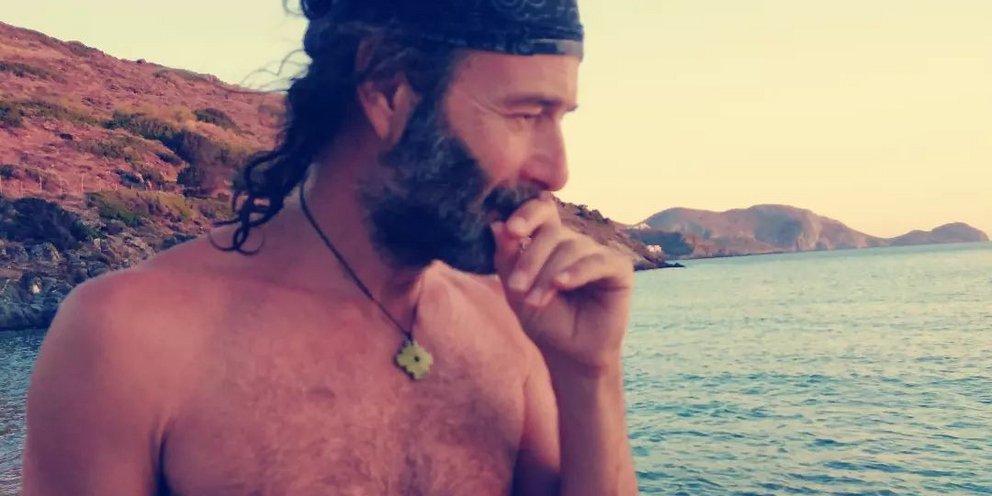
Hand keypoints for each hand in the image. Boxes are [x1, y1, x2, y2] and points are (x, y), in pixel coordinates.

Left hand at [491, 192, 633, 372]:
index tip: (510, 230)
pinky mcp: (618, 268)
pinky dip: (576, 272)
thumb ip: (507, 259)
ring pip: (570, 249)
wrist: (570, 355)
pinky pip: (596, 261)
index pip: (541, 211)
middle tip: (515, 286)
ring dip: (548, 275)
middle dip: (530, 259)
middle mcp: (574, 242)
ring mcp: (597, 253)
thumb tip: (496, 224)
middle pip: (552, 233)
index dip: (526, 214)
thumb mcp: (517, 292)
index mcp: (550, 241)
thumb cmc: (545, 322)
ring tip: (535, 302)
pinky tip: (561, 285)